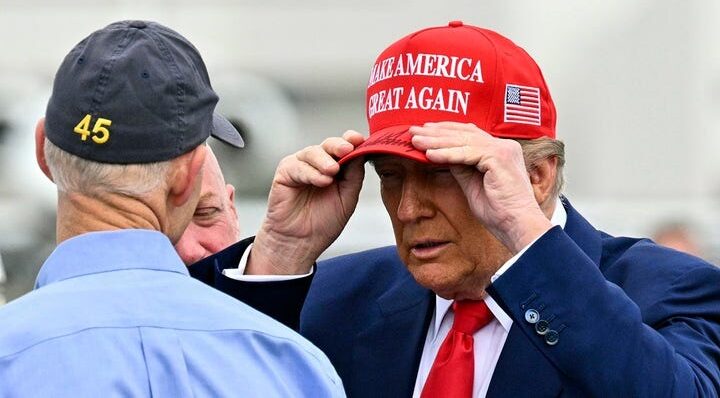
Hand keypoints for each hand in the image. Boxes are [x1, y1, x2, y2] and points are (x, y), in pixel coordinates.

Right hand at [247, 131, 365, 274]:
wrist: (301, 242)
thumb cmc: (322, 223)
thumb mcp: (347, 198)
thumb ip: (354, 175)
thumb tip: (362, 153)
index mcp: (336, 167)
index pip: (345, 148)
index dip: (352, 141)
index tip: (360, 140)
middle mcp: (318, 164)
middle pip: (329, 145)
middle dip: (339, 145)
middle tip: (347, 149)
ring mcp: (301, 166)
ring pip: (313, 152)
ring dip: (325, 160)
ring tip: (332, 171)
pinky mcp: (285, 173)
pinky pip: (298, 166)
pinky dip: (310, 172)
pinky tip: (320, 181)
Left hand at [410, 122, 551, 252]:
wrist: (517, 226)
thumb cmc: (499, 212)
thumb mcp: (473, 185)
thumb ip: (461, 168)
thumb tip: (442, 156)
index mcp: (500, 150)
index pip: (469, 134)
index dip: (445, 131)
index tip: (424, 131)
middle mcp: (504, 146)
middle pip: (464, 133)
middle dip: (436, 132)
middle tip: (413, 131)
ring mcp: (503, 150)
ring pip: (463, 141)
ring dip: (437, 141)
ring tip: (415, 141)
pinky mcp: (500, 158)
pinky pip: (467, 153)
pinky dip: (447, 154)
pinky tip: (430, 154)